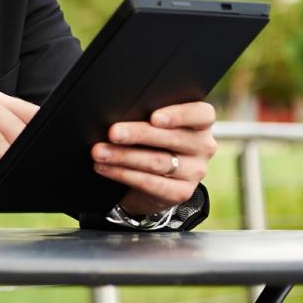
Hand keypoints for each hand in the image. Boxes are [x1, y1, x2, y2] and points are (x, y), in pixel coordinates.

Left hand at [91, 101, 216, 216]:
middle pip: (171, 138)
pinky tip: (105, 168)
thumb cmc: (151, 141)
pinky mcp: (182, 192)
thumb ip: (145, 115)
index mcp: (200, 123)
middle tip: (112, 133)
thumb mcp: (154, 125)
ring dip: (123, 156)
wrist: (155, 180)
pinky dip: (123, 174)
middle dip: (136, 134)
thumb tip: (116, 111)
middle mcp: (203, 146)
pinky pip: (151, 183)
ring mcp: (195, 171)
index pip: (201, 114)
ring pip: (157, 161)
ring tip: (100, 152)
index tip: (154, 118)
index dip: (178, 115)